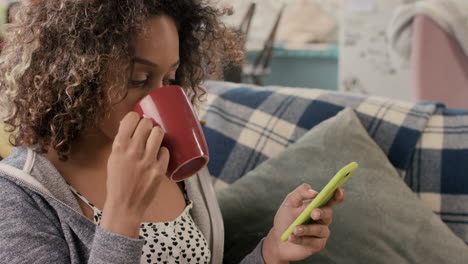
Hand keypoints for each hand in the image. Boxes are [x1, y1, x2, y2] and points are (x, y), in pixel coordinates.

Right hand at [101, 112, 168, 237]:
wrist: (125, 205)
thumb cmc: (118, 181)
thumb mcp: (113, 159)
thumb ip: (122, 143)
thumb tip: (131, 126)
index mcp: (119, 146)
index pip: (131, 118)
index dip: (136, 118)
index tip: (137, 122)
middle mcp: (133, 150)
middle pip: (147, 123)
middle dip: (148, 125)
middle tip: (147, 132)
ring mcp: (148, 160)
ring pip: (159, 133)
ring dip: (157, 135)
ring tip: (155, 141)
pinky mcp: (159, 169)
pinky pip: (166, 151)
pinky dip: (162, 153)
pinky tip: (158, 157)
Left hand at [262, 184, 344, 262]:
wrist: (278, 239)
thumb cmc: (285, 219)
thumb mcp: (289, 203)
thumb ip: (301, 193)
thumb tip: (315, 192)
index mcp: (317, 206)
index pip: (331, 199)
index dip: (338, 195)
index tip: (338, 190)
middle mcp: (323, 218)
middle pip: (328, 213)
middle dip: (321, 212)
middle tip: (313, 213)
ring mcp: (321, 232)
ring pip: (320, 229)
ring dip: (306, 229)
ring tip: (294, 229)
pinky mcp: (318, 244)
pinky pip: (313, 241)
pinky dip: (301, 239)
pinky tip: (291, 237)